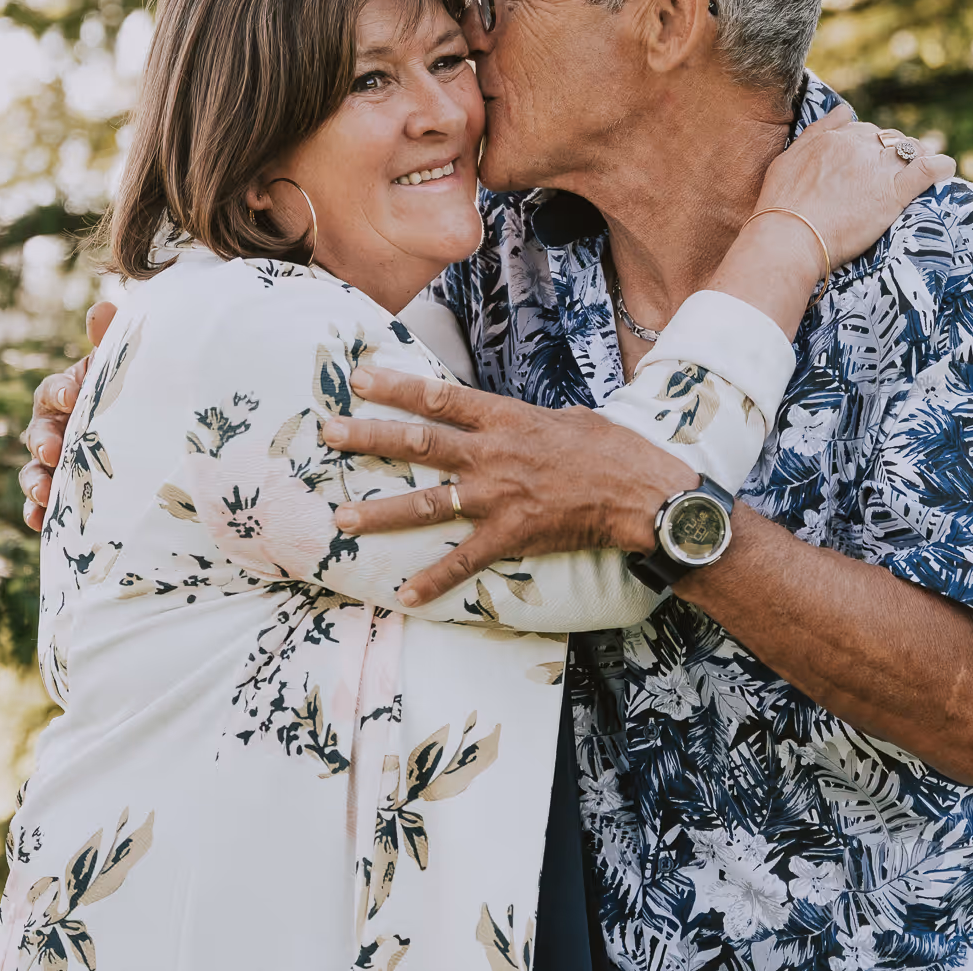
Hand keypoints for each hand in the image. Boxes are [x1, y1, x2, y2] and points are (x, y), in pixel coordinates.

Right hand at [18, 300, 117, 530]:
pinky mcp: (64, 493)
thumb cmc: (134, 394)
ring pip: (35, 471)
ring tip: (44, 494)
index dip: (60, 392)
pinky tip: (40, 524)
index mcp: (69, 395)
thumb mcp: (126, 370)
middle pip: (38, 433)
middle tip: (54, 451)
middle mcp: (56, 427)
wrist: (155, 438)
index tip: (73, 397)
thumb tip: (103, 307)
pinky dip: (38, 514)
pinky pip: (44, 505)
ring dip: (35, 482)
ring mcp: (57, 463)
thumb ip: (114, 340)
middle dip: (44, 441)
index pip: (53, 391)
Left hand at [324, 365, 694, 604]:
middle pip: (420, 443)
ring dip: (380, 511)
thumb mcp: (572, 418)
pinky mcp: (511, 534)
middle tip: (328, 432)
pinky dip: (433, 580)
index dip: (397, 387)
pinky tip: (404, 593)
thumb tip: (521, 423)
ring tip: (341, 518)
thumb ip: (534, 421)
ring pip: (427, 502)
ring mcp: (498, 496)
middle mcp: (494, 454)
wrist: (644, 493)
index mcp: (508, 419)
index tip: (359, 379)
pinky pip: (464, 561)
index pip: (441, 397)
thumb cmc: (616, 451)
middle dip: (369, 437)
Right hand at [748, 104, 955, 269]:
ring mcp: (878, 168)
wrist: (789, 237)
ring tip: (923, 171)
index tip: (876, 161)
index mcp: (834, 138)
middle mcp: (858, 146)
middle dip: (897, 152)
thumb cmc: (781, 205)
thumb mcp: (788, 159)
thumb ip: (817, 132)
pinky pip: (928, 170)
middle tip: (898, 172)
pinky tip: (946, 170)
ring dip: (919, 158)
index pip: (866, 131)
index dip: (875, 146)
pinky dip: (941, 167)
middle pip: (891, 139)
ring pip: (912, 150)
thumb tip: (842, 110)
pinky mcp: (894, 193)